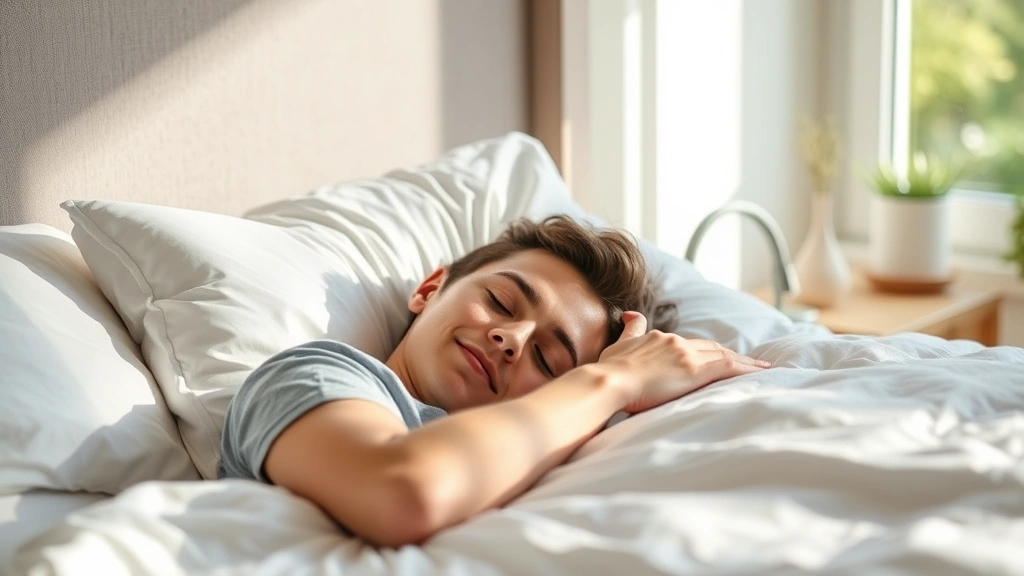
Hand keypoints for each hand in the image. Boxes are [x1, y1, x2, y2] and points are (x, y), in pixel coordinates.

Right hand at [597, 311, 769, 413]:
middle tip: (750, 361)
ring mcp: (686, 355)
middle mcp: (676, 343)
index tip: (720, 354)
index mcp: (660, 338)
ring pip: (724, 356)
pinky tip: (759, 373)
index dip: (708, 349)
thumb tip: (630, 313)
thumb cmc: (609, 369)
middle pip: (711, 348)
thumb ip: (630, 329)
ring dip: (745, 362)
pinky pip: (728, 368)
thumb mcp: (619, 344)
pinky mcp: (694, 370)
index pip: (691, 344)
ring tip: (762, 368)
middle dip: (731, 354)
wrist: (608, 380)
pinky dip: (746, 369)